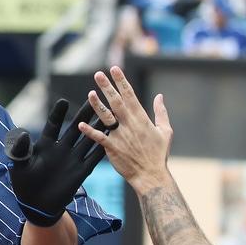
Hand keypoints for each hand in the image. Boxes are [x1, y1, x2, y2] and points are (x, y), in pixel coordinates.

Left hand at [4, 97, 107, 226]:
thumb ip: (20, 150)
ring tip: (110, 115)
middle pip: (75, 127)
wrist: (36, 205)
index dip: (58, 114)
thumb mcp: (19, 166)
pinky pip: (94, 158)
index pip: (53, 125)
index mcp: (45, 145)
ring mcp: (72, 159)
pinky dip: (103, 149)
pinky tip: (114, 139)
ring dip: (99, 128)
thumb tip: (20, 133)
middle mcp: (61, 149)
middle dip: (85, 114)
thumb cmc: (24, 184)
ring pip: (88, 139)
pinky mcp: (81, 172)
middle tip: (95, 99)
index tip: (64, 102)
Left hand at [78, 66, 171, 191]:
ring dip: (97, 105)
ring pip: (106, 117)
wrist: (151, 176)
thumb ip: (161, 112)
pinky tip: (80, 124)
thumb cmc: (158, 154)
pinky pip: (99, 138)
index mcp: (141, 118)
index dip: (122, 81)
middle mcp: (129, 124)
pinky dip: (90, 131)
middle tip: (98, 74)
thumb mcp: (165, 131)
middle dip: (107, 87)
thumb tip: (160, 96)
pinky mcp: (112, 148)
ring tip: (90, 93)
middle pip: (116, 102)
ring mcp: (120, 136)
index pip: (130, 95)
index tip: (114, 69)